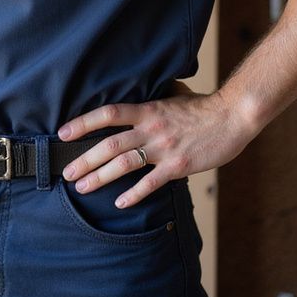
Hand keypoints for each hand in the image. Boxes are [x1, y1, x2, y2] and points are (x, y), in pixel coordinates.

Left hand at [57, 82, 255, 208]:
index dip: (83, 123)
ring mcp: (164, 147)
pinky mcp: (178, 165)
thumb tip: (140, 93)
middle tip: (66, 171)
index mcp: (147, 109)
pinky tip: (120, 202)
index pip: (108, 113)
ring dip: (100, 177)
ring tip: (82, 187)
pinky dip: (133, 194)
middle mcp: (151, 127)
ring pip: (124, 163)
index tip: (63, 133)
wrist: (232, 116)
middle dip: (85, 159)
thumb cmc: (203, 106)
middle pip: (109, 143)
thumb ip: (154, 99)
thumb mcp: (173, 95)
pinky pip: (150, 182)